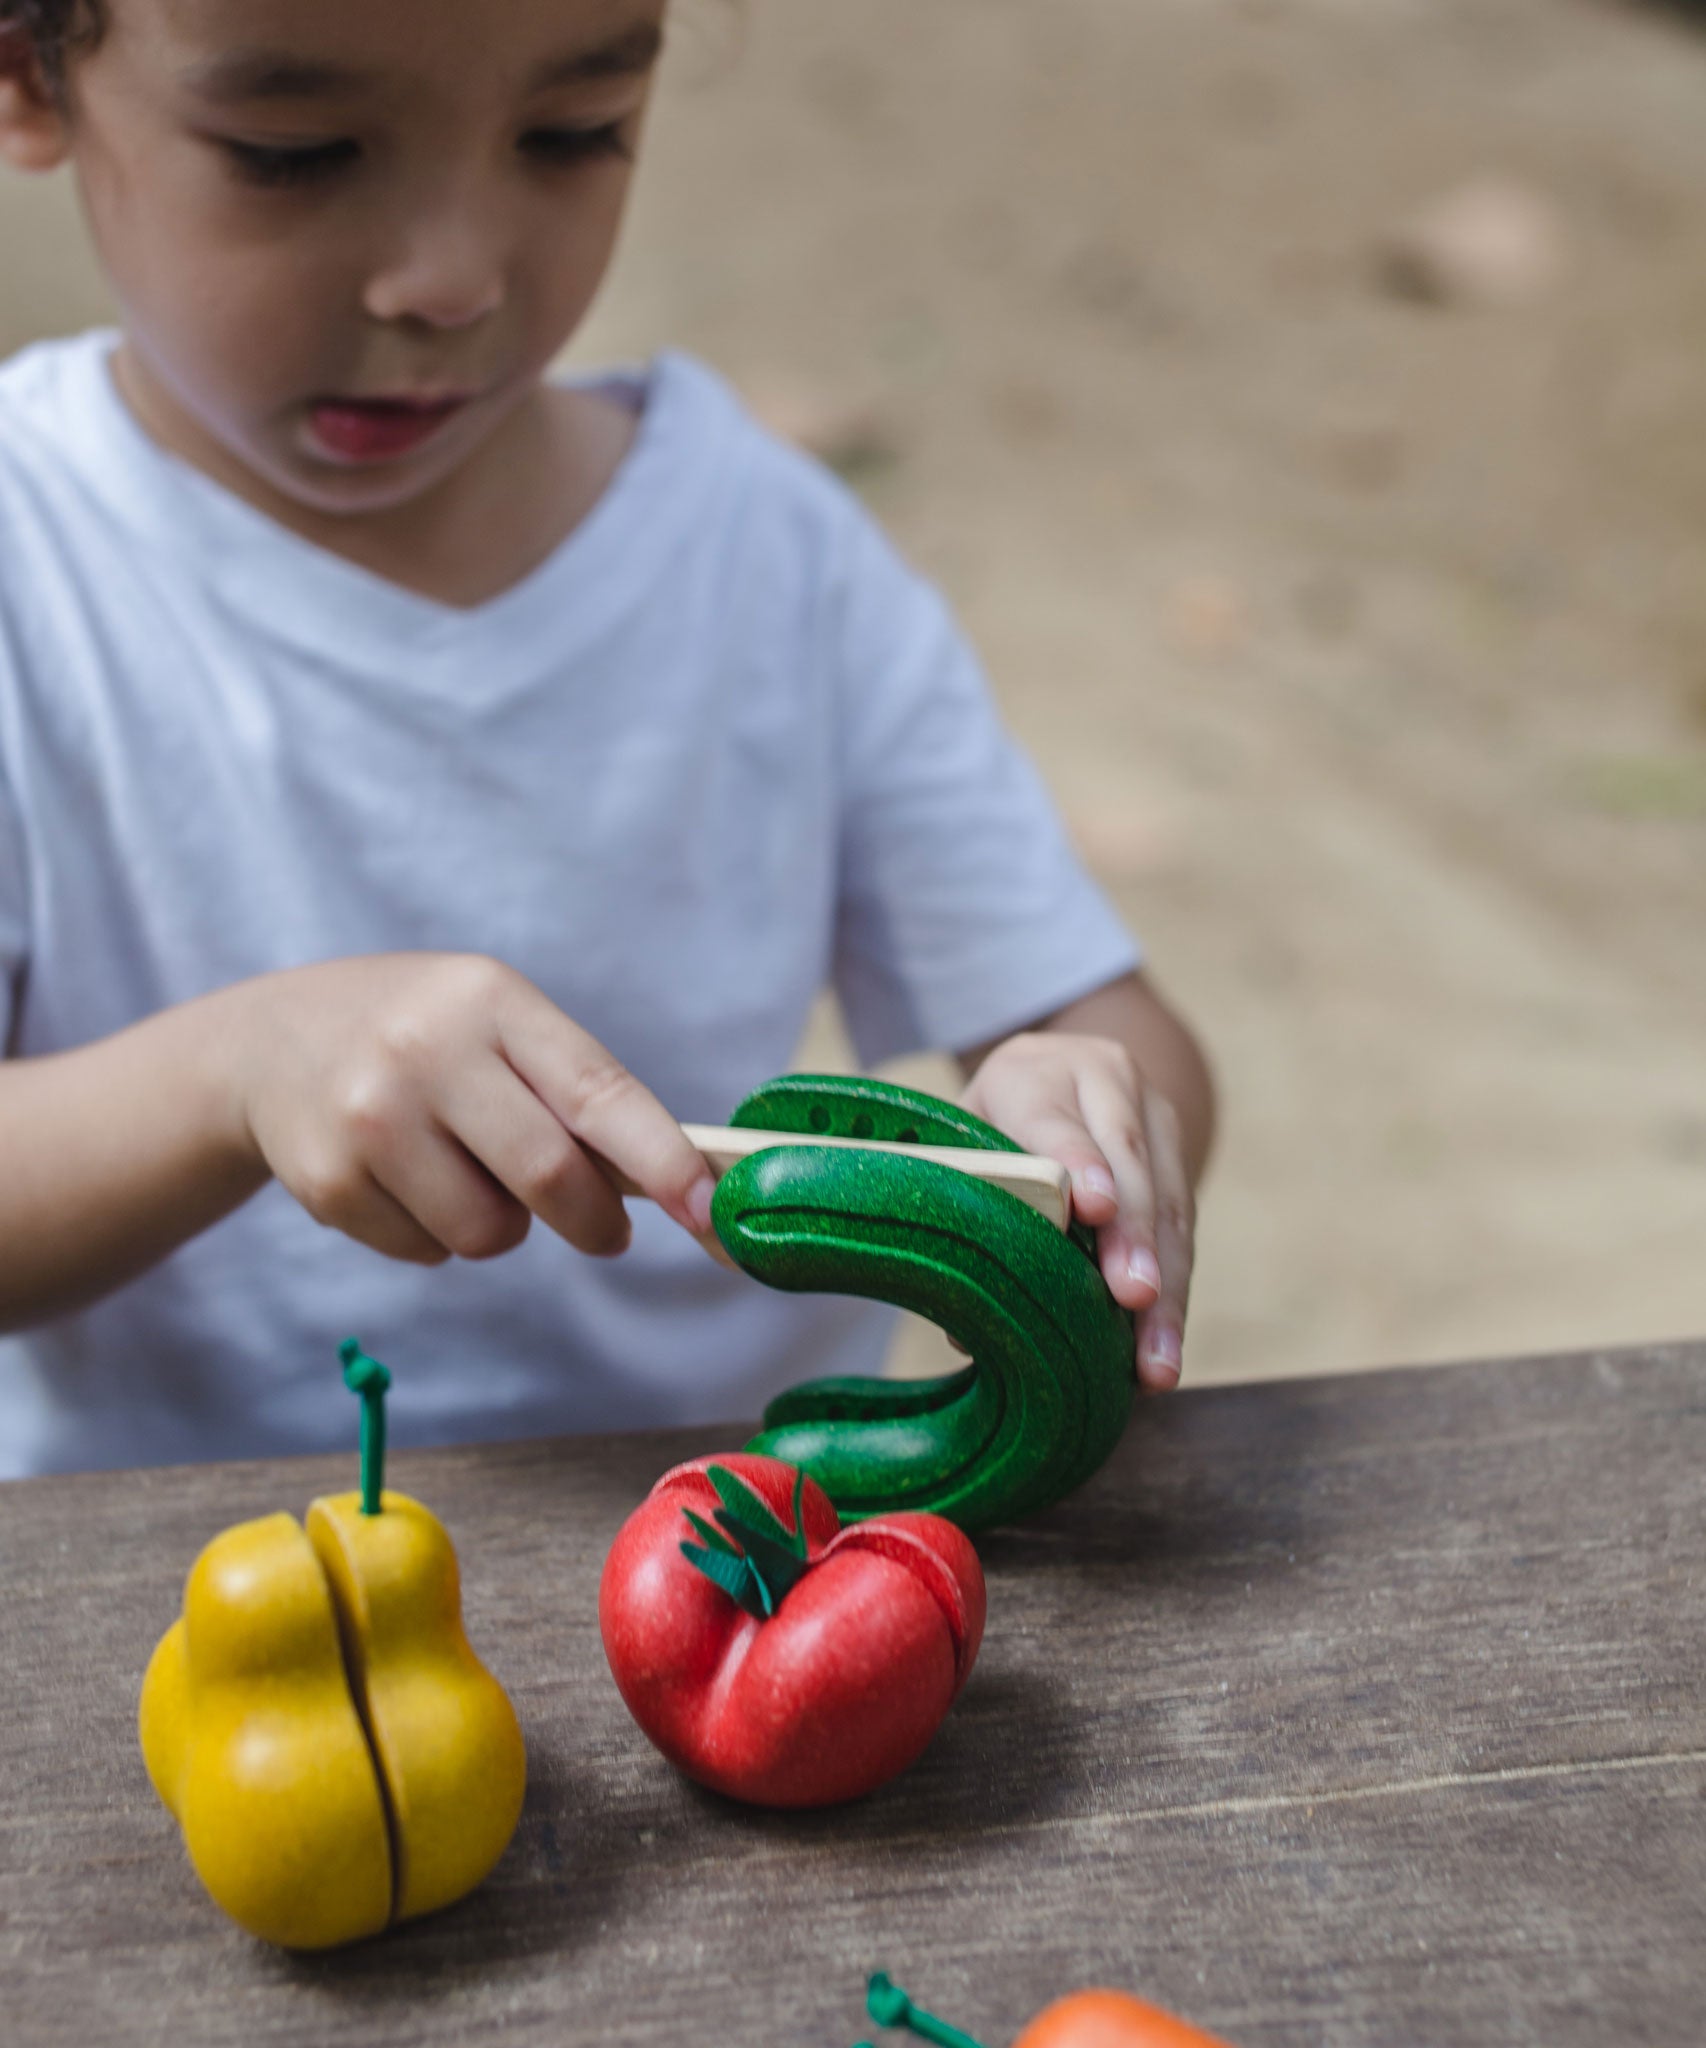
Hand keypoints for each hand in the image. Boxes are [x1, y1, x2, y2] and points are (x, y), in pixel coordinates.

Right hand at [228, 954, 715, 1264]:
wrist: (268, 1040)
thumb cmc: (422, 1035)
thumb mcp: (493, 1020)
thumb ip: (572, 1089)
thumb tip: (678, 1185)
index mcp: (492, 1000)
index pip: (598, 1091)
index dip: (664, 1159)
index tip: (709, 1210)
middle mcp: (426, 1051)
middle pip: (550, 1178)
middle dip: (596, 1223)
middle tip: (606, 1231)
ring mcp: (369, 1117)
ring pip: (490, 1233)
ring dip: (503, 1227)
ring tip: (467, 1173)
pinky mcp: (327, 1181)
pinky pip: (429, 1252)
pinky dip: (437, 1236)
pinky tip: (404, 1181)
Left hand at [959, 1031, 1194, 1390]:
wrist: (1054, 1071)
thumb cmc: (986, 1129)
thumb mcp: (961, 1146)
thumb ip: (964, 1213)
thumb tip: (965, 1325)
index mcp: (1030, 1072)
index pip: (1053, 1116)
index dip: (1077, 1161)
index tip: (1095, 1209)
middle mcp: (1100, 1079)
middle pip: (1124, 1157)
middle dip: (1132, 1234)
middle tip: (1133, 1295)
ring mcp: (1149, 1111)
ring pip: (1166, 1199)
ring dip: (1165, 1282)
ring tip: (1156, 1355)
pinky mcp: (1177, 1151)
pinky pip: (1182, 1224)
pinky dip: (1175, 1289)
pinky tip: (1165, 1344)